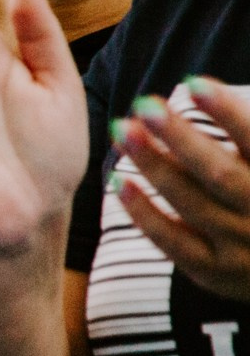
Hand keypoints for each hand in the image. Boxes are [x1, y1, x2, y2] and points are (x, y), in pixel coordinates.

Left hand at [110, 79, 249, 301]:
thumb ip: (247, 138)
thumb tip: (205, 90)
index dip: (227, 113)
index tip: (194, 82)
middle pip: (218, 173)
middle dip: (179, 137)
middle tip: (144, 104)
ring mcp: (240, 247)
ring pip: (191, 203)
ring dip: (153, 164)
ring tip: (123, 130)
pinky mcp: (213, 272)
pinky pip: (172, 242)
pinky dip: (144, 212)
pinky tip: (119, 182)